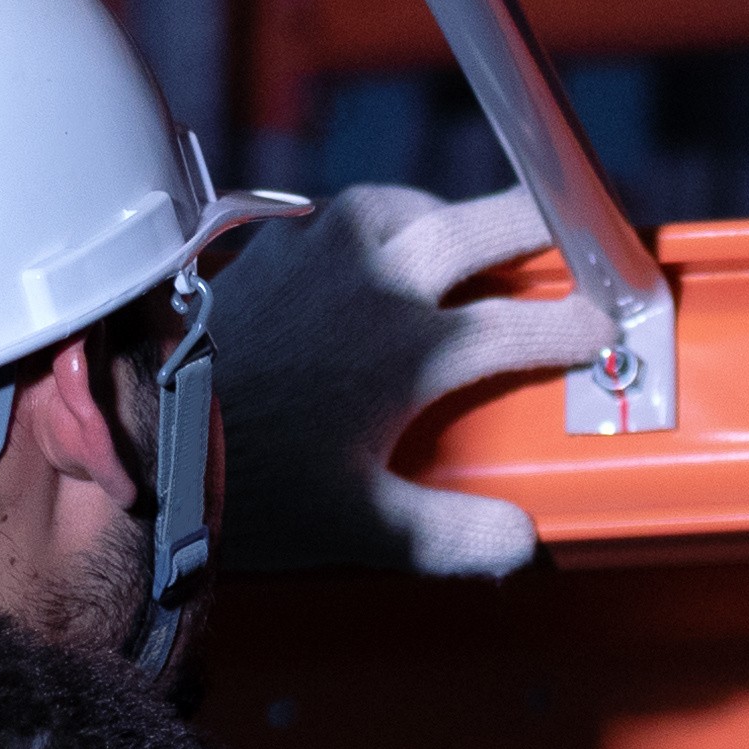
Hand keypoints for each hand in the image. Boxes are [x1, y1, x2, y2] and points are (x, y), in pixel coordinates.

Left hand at [206, 183, 602, 579]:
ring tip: (474, 235)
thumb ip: (454, 537)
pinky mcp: (269, 249)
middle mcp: (373, 284)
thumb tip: (522, 543)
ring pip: (409, 205)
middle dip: (538, 225)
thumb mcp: (364, 529)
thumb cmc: (252, 487)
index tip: (603, 332)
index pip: (520, 324)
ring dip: (452, 215)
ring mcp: (318, 255)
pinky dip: (381, 220)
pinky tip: (380, 245)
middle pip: (479, 228)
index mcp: (411, 349)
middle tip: (576, 227)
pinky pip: (343, 213)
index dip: (574, 326)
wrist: (145, 440)